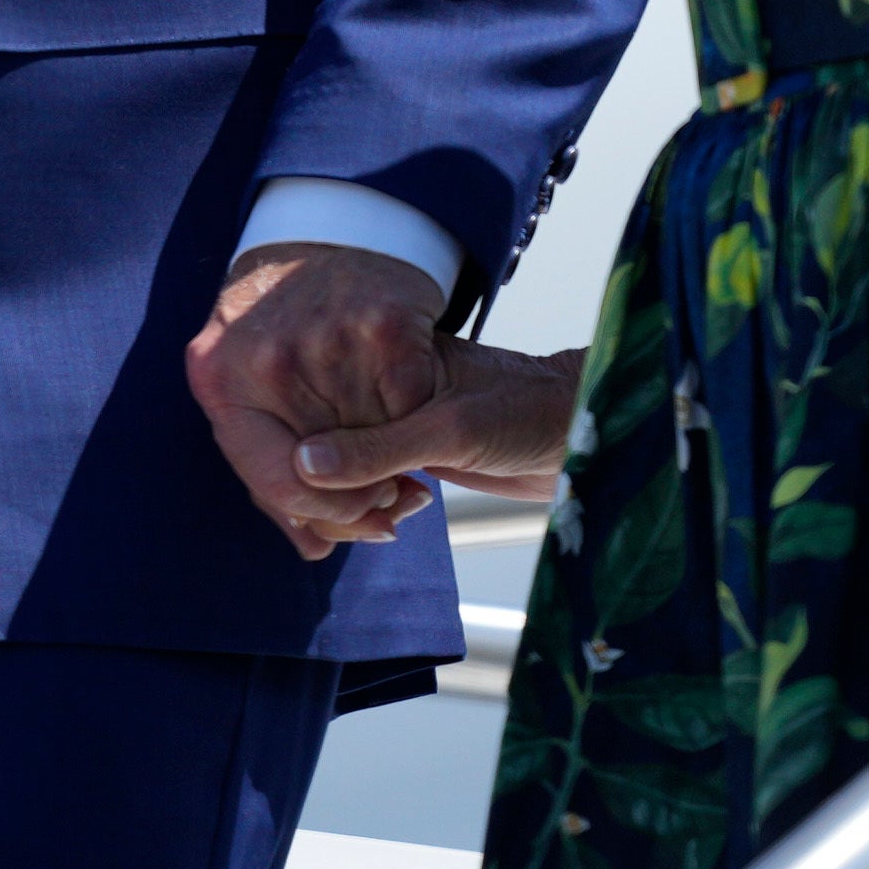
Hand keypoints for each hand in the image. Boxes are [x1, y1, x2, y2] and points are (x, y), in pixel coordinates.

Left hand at [186, 241, 454, 556]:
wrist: (324, 236)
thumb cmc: (285, 330)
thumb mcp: (250, 386)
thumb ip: (273, 473)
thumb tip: (314, 548)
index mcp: (219, 380)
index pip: (277, 484)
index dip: (325, 514)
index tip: (354, 518)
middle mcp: (266, 360)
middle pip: (328, 472)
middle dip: (366, 496)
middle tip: (393, 498)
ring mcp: (323, 341)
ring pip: (374, 443)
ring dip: (398, 461)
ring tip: (402, 453)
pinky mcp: (382, 326)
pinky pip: (411, 406)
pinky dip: (417, 416)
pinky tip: (413, 406)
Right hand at [292, 339, 583, 505]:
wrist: (573, 430)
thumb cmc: (528, 410)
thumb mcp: (451, 428)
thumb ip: (377, 448)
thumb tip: (304, 464)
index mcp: (364, 352)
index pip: (297, 422)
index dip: (309, 479)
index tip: (367, 506)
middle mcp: (355, 382)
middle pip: (294, 454)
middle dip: (327, 503)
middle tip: (386, 516)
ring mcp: (368, 415)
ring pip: (314, 478)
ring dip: (346, 511)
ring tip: (396, 513)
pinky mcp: (385, 445)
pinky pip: (345, 485)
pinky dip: (362, 508)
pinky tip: (401, 506)